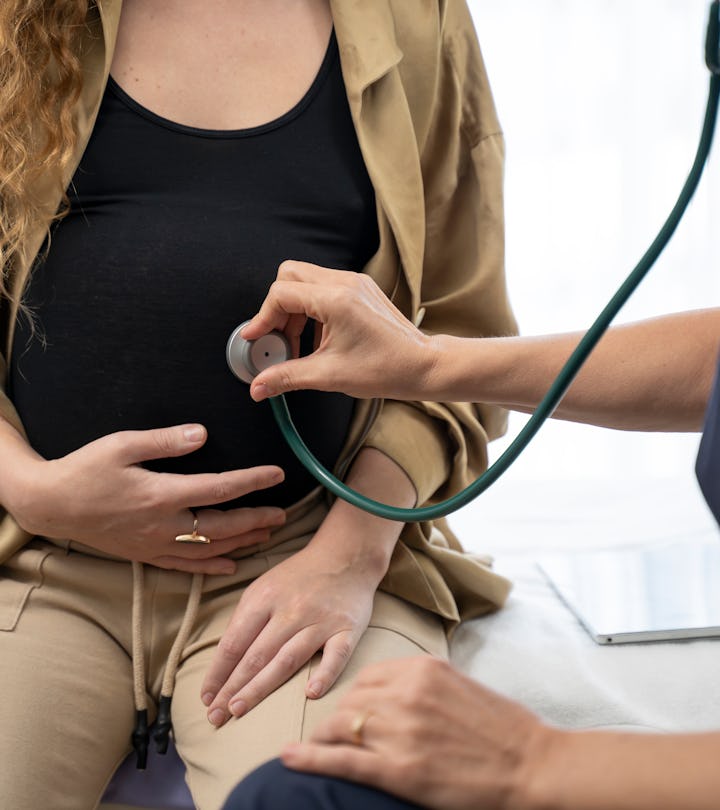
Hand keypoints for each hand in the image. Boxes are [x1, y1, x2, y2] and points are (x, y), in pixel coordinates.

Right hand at [4, 422, 285, 574]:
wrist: (50, 504)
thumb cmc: (85, 470)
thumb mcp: (122, 445)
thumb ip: (165, 441)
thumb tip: (202, 434)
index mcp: (161, 495)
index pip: (219, 489)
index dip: (251, 481)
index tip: (277, 474)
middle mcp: (163, 525)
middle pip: (222, 526)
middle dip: (256, 520)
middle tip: (284, 514)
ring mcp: (155, 544)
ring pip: (209, 549)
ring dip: (241, 543)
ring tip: (266, 534)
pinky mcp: (145, 555)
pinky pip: (185, 565)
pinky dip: (211, 566)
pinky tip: (231, 564)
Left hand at [200, 540, 376, 724]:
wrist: (346, 555)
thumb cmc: (299, 577)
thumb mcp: (265, 586)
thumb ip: (246, 619)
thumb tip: (224, 661)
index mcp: (265, 598)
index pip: (234, 642)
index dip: (217, 672)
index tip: (205, 697)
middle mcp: (291, 610)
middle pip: (256, 655)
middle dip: (232, 687)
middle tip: (214, 716)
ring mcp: (320, 620)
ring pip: (287, 659)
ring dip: (260, 687)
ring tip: (238, 710)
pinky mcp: (347, 628)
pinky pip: (336, 655)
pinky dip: (325, 674)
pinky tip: (310, 693)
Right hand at [241, 261, 435, 401]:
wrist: (423, 366)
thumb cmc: (386, 369)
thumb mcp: (329, 375)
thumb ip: (288, 377)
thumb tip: (258, 387)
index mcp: (336, 299)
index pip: (281, 293)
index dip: (262, 317)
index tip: (256, 339)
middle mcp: (345, 282)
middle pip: (290, 275)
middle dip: (277, 308)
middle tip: (279, 339)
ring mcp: (355, 283)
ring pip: (306, 280)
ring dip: (294, 310)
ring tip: (299, 344)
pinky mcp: (361, 289)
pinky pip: (324, 288)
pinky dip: (312, 310)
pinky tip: (318, 339)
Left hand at [280, 657, 549, 809]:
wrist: (531, 764)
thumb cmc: (500, 728)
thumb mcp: (458, 685)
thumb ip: (420, 683)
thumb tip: (386, 692)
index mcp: (422, 668)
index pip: (367, 677)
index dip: (356, 699)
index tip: (353, 713)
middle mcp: (407, 693)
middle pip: (350, 701)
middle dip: (342, 720)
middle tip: (341, 738)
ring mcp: (402, 730)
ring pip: (342, 728)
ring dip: (328, 740)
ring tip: (318, 751)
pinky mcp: (399, 769)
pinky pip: (343, 760)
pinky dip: (311, 759)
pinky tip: (289, 758)